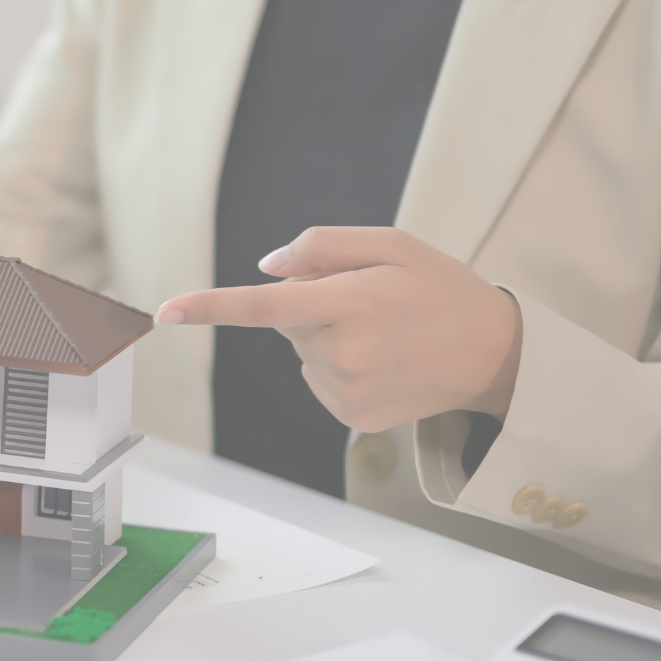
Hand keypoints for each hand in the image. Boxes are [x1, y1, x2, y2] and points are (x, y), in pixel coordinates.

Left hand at [154, 227, 521, 432]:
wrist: (494, 355)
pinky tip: (382, 361)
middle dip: (312, 304)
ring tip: (384, 334)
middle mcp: (345, 352)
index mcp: (352, 302)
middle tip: (371, 301)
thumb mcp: (391, 245)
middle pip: (287, 320)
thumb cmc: (440, 289)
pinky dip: (339, 366)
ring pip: (302, 351)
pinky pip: (319, 379)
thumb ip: (323, 246)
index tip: (165, 312)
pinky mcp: (352, 416)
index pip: (265, 305)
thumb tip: (266, 268)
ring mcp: (347, 391)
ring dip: (328, 337)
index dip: (211, 307)